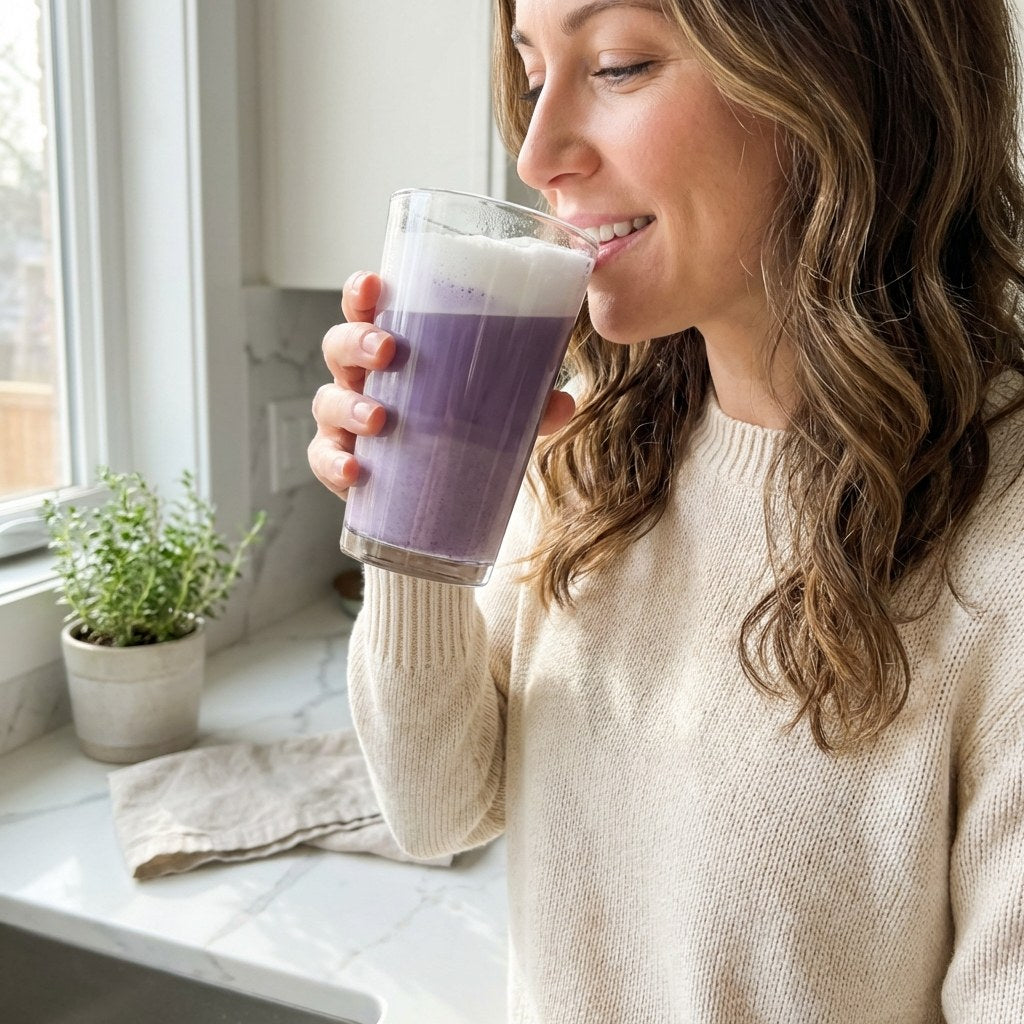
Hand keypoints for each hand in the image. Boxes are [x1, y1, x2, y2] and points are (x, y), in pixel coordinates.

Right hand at [309, 272, 577, 500]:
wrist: (442, 489)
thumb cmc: (460, 425)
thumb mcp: (499, 408)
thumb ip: (530, 401)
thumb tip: (563, 402)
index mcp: (392, 348)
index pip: (366, 308)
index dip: (360, 292)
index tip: (373, 284)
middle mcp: (361, 378)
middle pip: (338, 345)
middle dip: (357, 341)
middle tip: (388, 351)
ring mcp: (345, 419)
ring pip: (326, 400)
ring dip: (348, 405)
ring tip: (379, 418)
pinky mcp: (341, 460)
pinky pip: (323, 458)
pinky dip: (333, 463)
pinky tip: (355, 470)